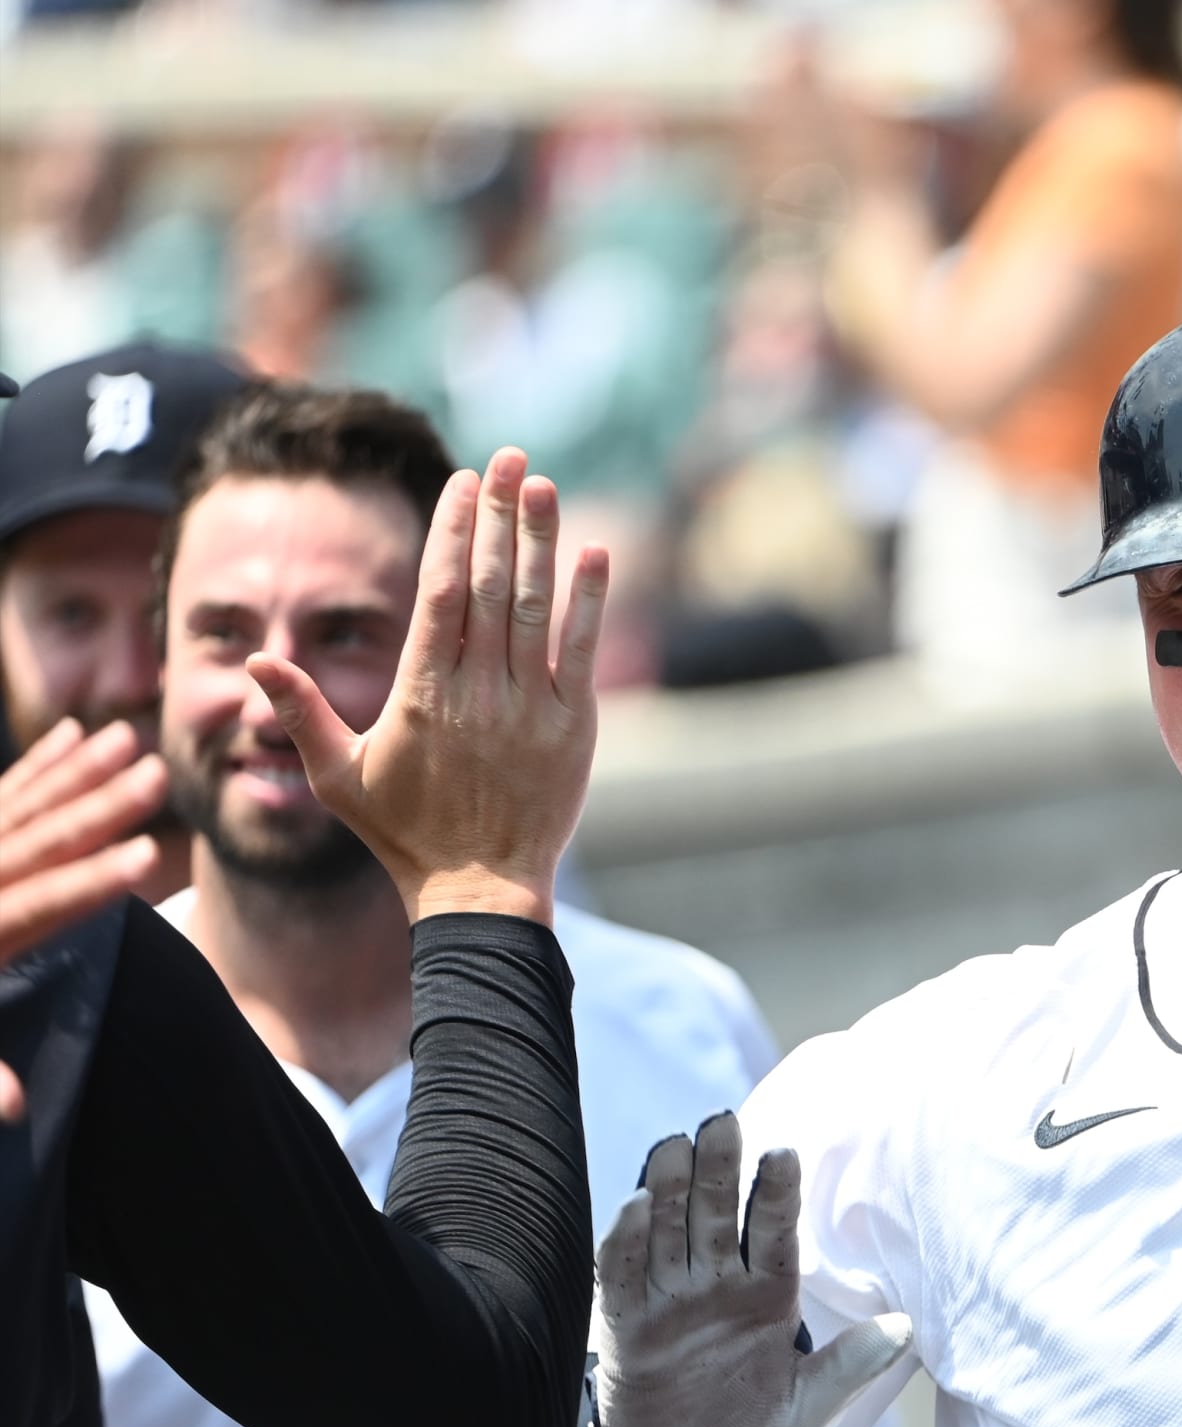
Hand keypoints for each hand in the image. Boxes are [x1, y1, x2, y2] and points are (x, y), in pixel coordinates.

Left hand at [0, 719, 166, 1120]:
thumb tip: (18, 1108)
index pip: (41, 906)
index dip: (92, 886)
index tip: (146, 860)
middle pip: (40, 840)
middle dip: (100, 807)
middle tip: (154, 771)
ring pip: (25, 804)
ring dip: (79, 770)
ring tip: (126, 737)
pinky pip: (2, 793)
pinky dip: (37, 766)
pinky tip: (69, 737)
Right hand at [247, 449, 605, 925]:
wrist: (480, 889)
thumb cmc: (404, 833)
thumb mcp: (338, 775)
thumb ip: (302, 712)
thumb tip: (259, 660)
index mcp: (421, 693)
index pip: (440, 593)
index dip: (453, 533)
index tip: (462, 485)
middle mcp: (477, 691)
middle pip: (492, 586)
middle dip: (500, 517)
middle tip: (508, 458)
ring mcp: (529, 706)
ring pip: (537, 609)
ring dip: (543, 543)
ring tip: (544, 487)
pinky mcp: (572, 726)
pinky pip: (581, 652)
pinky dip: (590, 602)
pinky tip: (598, 554)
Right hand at [591, 1113, 915, 1426]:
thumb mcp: (809, 1408)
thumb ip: (849, 1366)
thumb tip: (908, 1327)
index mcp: (767, 1299)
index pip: (774, 1234)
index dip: (776, 1194)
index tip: (785, 1151)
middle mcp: (716, 1289)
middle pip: (715, 1217)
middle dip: (719, 1170)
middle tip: (723, 1121)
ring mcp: (668, 1305)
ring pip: (667, 1233)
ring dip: (669, 1190)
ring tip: (676, 1144)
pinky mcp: (625, 1330)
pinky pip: (622, 1278)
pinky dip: (625, 1243)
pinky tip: (635, 1205)